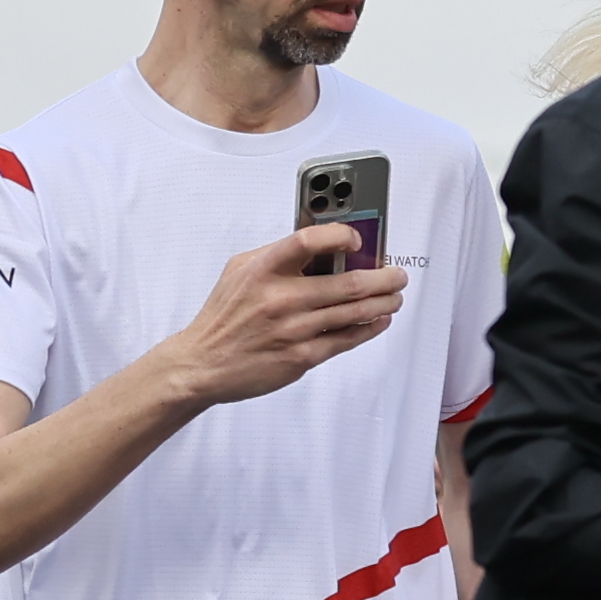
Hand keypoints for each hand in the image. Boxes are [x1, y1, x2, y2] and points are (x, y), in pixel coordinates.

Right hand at [154, 232, 412, 414]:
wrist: (203, 363)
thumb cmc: (225, 315)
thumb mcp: (241, 271)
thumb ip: (278, 255)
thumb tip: (324, 244)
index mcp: (263, 269)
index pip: (308, 241)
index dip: (340, 236)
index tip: (357, 239)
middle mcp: (280, 298)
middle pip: (347, 283)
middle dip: (383, 278)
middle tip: (397, 275)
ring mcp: (293, 329)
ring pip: (353, 312)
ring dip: (383, 302)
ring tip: (395, 296)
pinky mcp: (301, 356)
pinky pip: (345, 340)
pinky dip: (368, 328)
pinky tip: (379, 320)